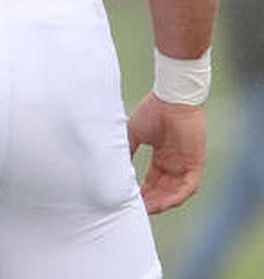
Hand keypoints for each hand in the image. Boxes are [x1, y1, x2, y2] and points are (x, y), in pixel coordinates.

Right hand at [128, 92, 206, 212]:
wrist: (172, 99)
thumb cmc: (153, 112)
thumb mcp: (133, 134)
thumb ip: (126, 150)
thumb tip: (112, 167)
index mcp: (162, 157)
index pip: (152, 181)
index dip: (141, 192)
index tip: (128, 199)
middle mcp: (174, 164)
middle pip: (162, 190)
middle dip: (150, 201)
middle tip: (135, 209)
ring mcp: (185, 164)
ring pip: (175, 192)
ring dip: (161, 202)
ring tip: (146, 209)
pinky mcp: (195, 164)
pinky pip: (188, 187)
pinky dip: (176, 196)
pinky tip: (163, 202)